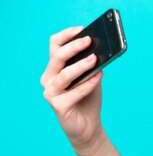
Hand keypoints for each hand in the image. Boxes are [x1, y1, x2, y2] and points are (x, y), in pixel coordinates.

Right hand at [41, 26, 104, 150]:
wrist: (88, 126)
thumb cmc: (88, 99)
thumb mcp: (92, 77)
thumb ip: (93, 64)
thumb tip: (101, 49)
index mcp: (54, 68)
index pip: (54, 45)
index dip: (67, 35)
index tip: (83, 29)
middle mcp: (48, 78)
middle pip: (57, 56)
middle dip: (74, 47)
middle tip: (90, 40)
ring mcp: (51, 92)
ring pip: (64, 74)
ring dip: (81, 65)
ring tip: (95, 59)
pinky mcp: (58, 106)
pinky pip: (75, 91)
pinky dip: (88, 83)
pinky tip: (99, 76)